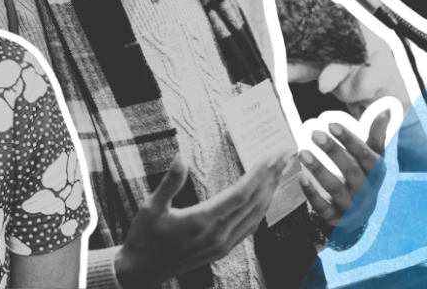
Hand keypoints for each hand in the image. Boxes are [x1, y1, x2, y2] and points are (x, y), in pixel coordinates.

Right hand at [113, 155, 287, 287]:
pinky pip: (249, 227)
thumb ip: (170, 182)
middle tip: (284, 156)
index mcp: (203, 221)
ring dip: (269, 192)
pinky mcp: (222, 249)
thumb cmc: (144, 237)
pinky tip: (264, 199)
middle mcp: (218, 234)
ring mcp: (222, 244)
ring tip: (279, 173)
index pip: (241, 193)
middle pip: (254, 202)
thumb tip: (181, 156)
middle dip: (271, 177)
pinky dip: (260, 210)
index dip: (259, 174)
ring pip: (255, 215)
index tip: (271, 156)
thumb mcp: (151, 207)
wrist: (143, 270)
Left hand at [300, 107, 390, 228]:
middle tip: (314, 133)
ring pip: (335, 187)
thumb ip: (377, 136)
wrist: (357, 215)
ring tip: (302, 152)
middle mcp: (366, 191)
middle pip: (351, 170)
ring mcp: (351, 206)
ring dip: (318, 169)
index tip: (332, 124)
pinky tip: (301, 177)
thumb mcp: (372, 158)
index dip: (350, 140)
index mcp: (377, 174)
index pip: (367, 156)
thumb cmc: (363, 177)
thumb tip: (386, 110)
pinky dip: (312, 193)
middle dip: (333, 151)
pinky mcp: (334, 218)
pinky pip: (323, 207)